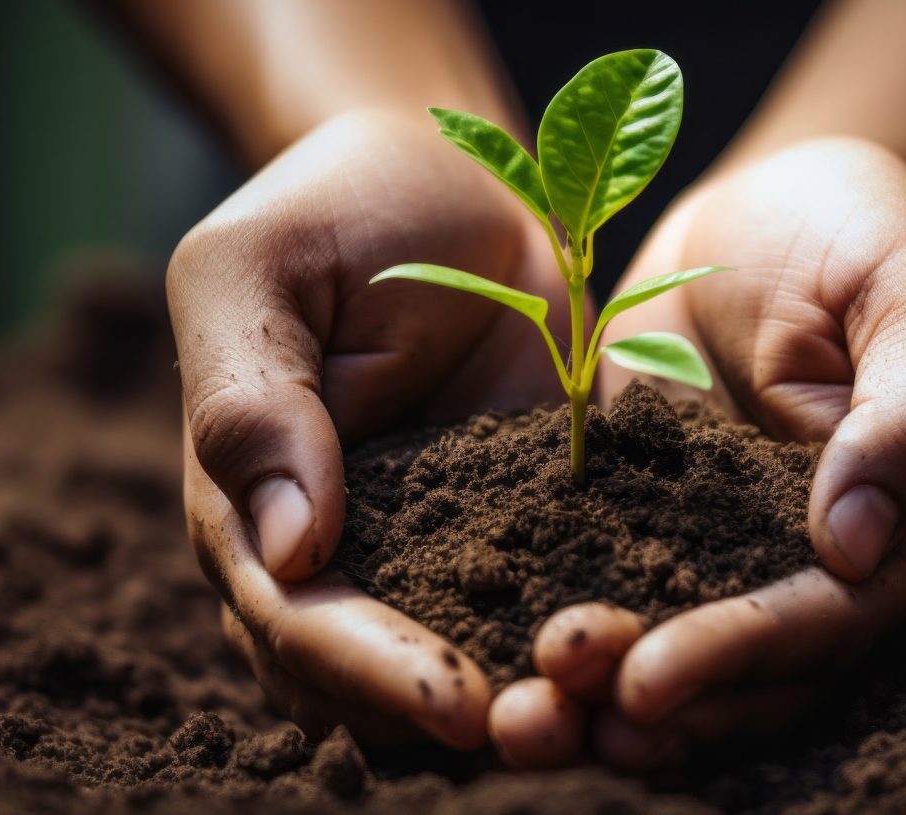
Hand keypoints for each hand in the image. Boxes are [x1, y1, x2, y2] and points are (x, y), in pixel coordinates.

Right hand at [169, 110, 565, 749]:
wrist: (442, 173)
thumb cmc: (330, 207)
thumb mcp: (258, 272)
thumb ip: (252, 404)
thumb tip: (284, 553)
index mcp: (251, 509)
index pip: (297, 624)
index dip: (370, 673)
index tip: (454, 702)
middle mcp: (339, 553)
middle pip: (378, 681)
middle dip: (456, 717)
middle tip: (550, 732)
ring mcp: (436, 545)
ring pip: (464, 664)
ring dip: (529, 700)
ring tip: (608, 713)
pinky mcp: (526, 521)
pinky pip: (548, 599)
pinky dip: (590, 633)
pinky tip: (654, 645)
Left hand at [488, 138, 905, 767]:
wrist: (774, 203)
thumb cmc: (869, 236)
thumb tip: (854, 546)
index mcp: (900, 529)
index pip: (825, 621)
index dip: (740, 657)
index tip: (649, 680)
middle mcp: (811, 561)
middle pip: (744, 664)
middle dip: (657, 699)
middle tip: (565, 722)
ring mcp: (722, 541)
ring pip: (672, 639)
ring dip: (601, 690)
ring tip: (522, 722)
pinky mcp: (645, 510)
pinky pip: (604, 575)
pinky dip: (560, 616)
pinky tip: (496, 651)